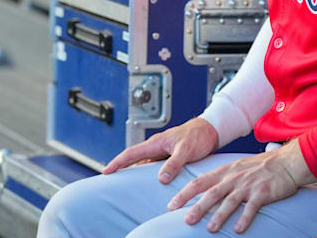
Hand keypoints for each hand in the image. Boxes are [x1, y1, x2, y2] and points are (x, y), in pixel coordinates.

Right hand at [102, 117, 219, 183]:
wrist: (210, 131)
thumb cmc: (198, 136)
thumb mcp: (186, 150)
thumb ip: (174, 163)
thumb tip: (160, 178)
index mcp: (156, 143)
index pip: (131, 153)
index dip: (117, 163)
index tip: (105, 172)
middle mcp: (156, 148)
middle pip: (133, 160)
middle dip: (120, 169)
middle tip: (109, 182)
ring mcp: (162, 153)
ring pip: (143, 164)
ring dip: (134, 173)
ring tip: (125, 186)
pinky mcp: (169, 157)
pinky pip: (154, 167)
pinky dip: (147, 175)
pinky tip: (147, 184)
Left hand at [167, 139, 316, 233]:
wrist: (286, 163)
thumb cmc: (260, 168)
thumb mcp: (236, 168)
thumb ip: (221, 180)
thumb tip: (203, 193)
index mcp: (225, 172)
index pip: (200, 182)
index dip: (184, 193)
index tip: (171, 205)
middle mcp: (234, 178)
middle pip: (212, 193)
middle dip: (198, 207)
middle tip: (186, 220)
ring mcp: (248, 185)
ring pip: (230, 201)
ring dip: (219, 215)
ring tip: (210, 229)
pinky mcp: (263, 192)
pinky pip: (252, 207)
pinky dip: (244, 218)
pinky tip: (238, 229)